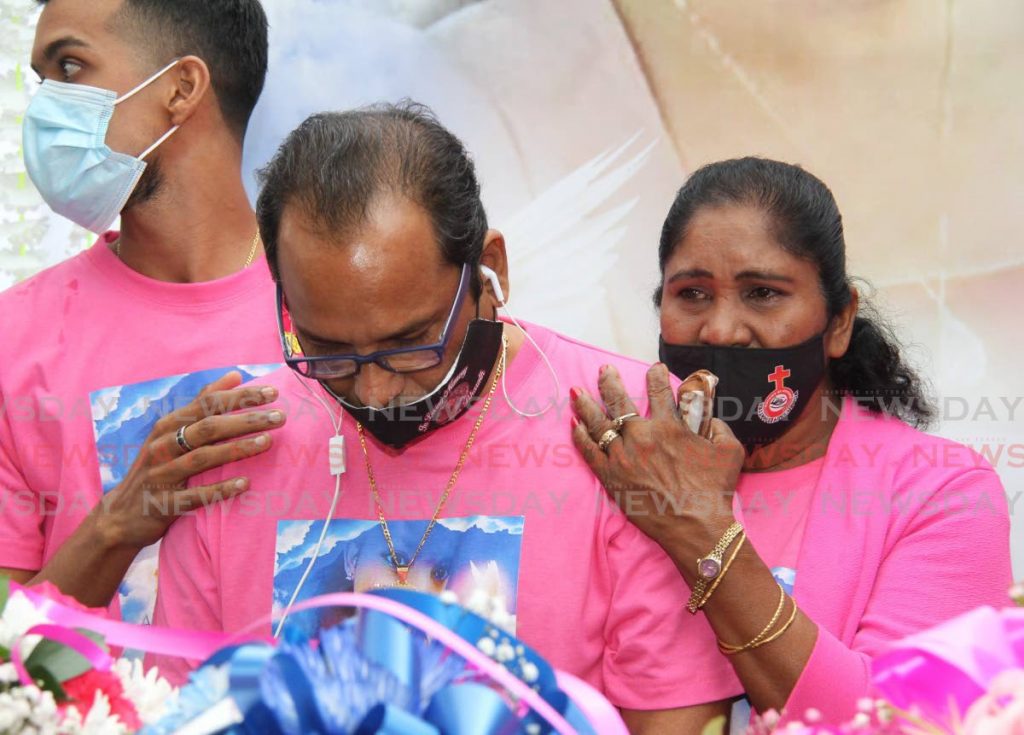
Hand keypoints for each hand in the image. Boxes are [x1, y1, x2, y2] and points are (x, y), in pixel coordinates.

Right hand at [92, 371, 284, 549]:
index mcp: (168, 426)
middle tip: (280, 417)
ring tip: (267, 442)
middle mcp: (163, 445)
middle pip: (208, 427)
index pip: (207, 404)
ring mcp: (162, 474)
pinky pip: (195, 496)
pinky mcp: (163, 504)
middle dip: (246, 419)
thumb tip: (235, 375)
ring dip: (237, 449)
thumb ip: (202, 404)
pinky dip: (220, 489)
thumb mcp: (172, 432)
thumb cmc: (157, 468)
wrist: (119, 516)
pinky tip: (245, 484)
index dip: (239, 397)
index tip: (272, 392)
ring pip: (203, 457)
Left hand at [570, 363, 743, 568]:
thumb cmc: (714, 490)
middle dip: (609, 381)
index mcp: (669, 427)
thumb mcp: (730, 451)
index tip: (654, 369)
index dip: (656, 376)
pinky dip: (580, 437)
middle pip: (618, 400)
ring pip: (598, 423)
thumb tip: (709, 418)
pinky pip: (589, 452)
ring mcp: (623, 457)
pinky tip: (574, 426)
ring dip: (586, 405)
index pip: (658, 391)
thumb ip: (719, 427)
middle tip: (604, 370)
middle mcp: (642, 437)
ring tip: (576, 392)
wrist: (695, 526)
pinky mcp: (611, 477)